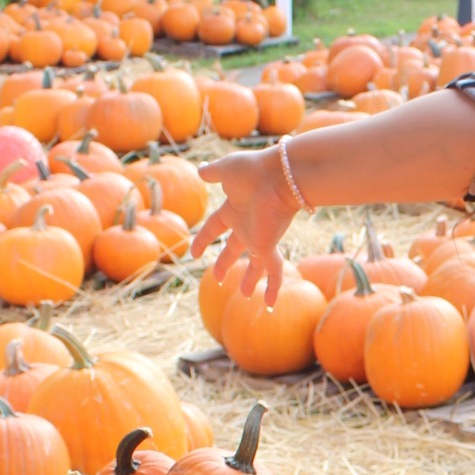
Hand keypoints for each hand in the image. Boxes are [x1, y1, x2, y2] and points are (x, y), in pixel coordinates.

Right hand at [192, 146, 298, 304]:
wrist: (279, 173)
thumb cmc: (253, 169)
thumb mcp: (226, 169)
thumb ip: (213, 173)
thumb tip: (200, 171)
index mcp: (233, 209)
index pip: (214, 228)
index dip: (203, 240)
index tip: (194, 253)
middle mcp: (246, 226)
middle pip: (234, 249)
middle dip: (225, 263)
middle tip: (219, 279)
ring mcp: (259, 237)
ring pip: (255, 264)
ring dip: (250, 280)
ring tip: (247, 296)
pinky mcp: (269, 245)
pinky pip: (273, 271)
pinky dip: (273, 287)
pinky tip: (270, 304)